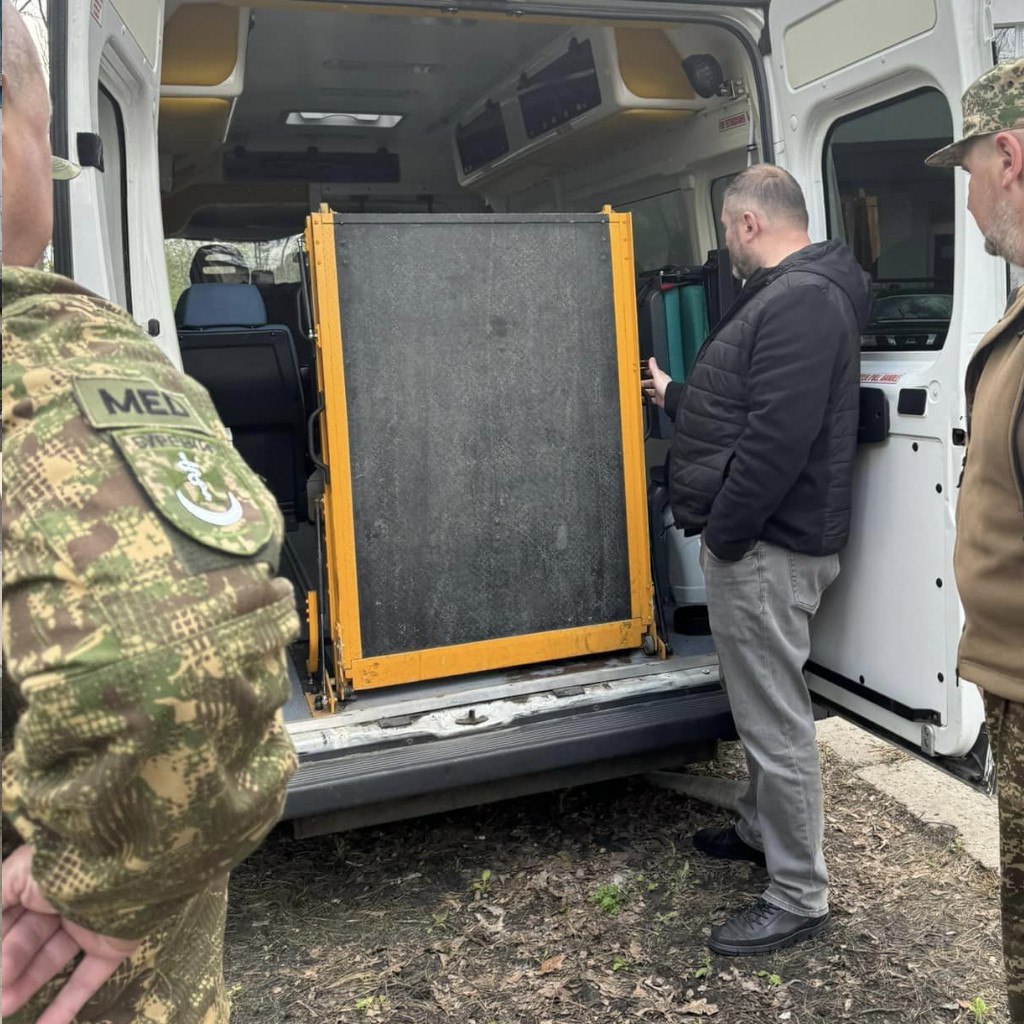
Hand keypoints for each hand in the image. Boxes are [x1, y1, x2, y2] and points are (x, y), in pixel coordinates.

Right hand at [2, 845, 140, 1023]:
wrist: (126, 867)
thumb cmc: (66, 866)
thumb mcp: (18, 874)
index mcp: (43, 880)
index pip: (10, 916)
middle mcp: (66, 902)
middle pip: (28, 941)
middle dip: (6, 966)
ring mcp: (90, 925)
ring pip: (51, 961)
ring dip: (25, 986)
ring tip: (3, 1008)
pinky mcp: (114, 946)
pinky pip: (88, 979)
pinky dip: (66, 1005)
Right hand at [641, 357, 670, 408]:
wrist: (670, 398)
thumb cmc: (666, 386)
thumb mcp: (657, 375)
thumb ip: (654, 367)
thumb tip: (652, 359)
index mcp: (661, 378)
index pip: (654, 373)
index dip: (649, 372)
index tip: (644, 372)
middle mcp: (660, 385)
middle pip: (651, 383)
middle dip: (645, 383)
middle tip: (639, 383)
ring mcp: (660, 392)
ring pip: (651, 391)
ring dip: (646, 391)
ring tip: (640, 391)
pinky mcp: (659, 400)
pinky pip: (652, 399)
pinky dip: (648, 399)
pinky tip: (645, 399)